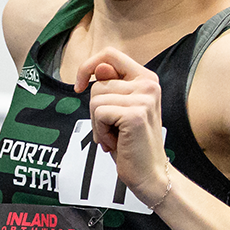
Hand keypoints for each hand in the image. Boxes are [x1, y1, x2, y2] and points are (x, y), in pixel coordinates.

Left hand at [73, 47, 172, 206]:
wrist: (150, 174)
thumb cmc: (132, 144)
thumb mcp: (119, 110)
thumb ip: (111, 87)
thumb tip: (97, 68)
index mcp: (147, 79)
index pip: (110, 55)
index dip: (88, 66)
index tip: (79, 87)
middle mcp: (149, 84)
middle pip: (98, 84)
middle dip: (95, 110)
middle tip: (112, 130)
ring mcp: (144, 99)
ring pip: (95, 99)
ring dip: (97, 124)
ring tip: (115, 137)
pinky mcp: (135, 115)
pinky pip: (98, 113)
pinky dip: (100, 132)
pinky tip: (115, 142)